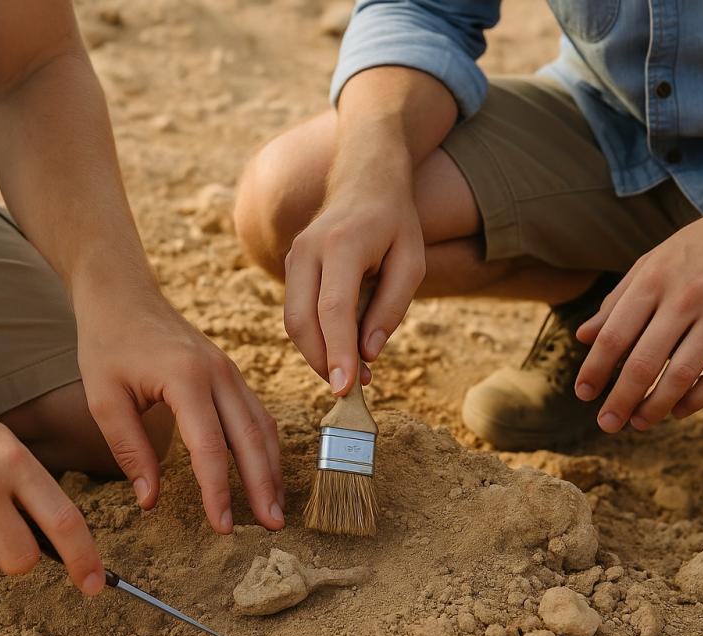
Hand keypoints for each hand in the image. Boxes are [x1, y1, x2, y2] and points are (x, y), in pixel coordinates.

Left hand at [74, 288, 284, 533]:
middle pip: (250, 437)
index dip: (218, 491)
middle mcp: (218, 373)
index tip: (221, 527)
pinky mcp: (229, 373)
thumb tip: (149, 499)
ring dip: (270, 469)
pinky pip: (255, 413)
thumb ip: (129, 449)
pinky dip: (263, 447)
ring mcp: (229, 370)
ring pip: (261, 425)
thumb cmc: (108, 343)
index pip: (209, 446)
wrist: (123, 294)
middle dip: (263, 485)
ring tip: (273, 510)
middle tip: (272, 527)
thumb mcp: (103, 398)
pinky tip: (263, 474)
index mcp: (185, 378)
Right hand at [283, 184, 424, 394]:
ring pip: (293, 320)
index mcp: (342, 245)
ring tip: (350, 374)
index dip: (337, 352)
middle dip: (321, 361)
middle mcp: (308, 249)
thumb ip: (391, 308)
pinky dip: (314, 337)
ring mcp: (294, 256)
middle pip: (301, 320)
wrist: (364, 178)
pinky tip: (339, 350)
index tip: (345, 388)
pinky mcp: (291, 266)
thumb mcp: (412, 262)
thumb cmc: (395, 222)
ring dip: (317, 353)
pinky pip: (296, 311)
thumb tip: (368, 354)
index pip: (333, 309)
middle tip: (350, 389)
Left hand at [573, 204, 702, 431]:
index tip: (583, 394)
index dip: (595, 369)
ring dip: (657, 406)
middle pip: (644, 362)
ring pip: (682, 375)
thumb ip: (617, 301)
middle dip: (621, 399)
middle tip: (606, 423)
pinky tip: (679, 410)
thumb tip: (583, 336)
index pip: (613, 335)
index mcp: (652, 281)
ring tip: (639, 422)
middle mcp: (683, 299)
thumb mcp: (652, 262)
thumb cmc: (701, 245)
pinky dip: (697, 399)